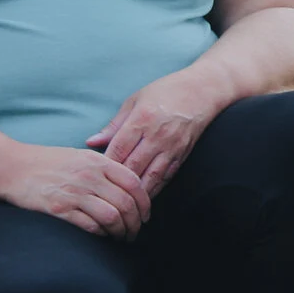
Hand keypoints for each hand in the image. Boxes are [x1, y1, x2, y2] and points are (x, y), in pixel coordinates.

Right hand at [0, 144, 152, 239]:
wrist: (10, 166)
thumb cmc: (46, 162)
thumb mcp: (79, 156)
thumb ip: (103, 167)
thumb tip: (128, 186)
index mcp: (97, 161)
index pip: (134, 183)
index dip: (145, 203)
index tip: (145, 215)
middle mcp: (89, 175)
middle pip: (126, 203)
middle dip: (135, 223)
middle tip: (135, 233)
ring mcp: (74, 192)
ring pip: (112, 217)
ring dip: (121, 232)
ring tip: (121, 238)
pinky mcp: (59, 209)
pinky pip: (90, 226)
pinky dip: (101, 235)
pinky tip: (102, 237)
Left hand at [88, 70, 224, 194]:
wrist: (202, 90)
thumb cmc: (165, 91)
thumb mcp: (135, 100)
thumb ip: (114, 125)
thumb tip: (91, 142)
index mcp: (141, 119)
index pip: (118, 149)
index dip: (105, 165)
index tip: (94, 175)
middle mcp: (157, 135)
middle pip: (133, 166)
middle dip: (118, 182)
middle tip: (104, 193)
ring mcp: (171, 147)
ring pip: (150, 177)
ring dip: (136, 191)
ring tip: (122, 202)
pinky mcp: (182, 154)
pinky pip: (166, 177)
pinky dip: (154, 189)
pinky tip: (143, 197)